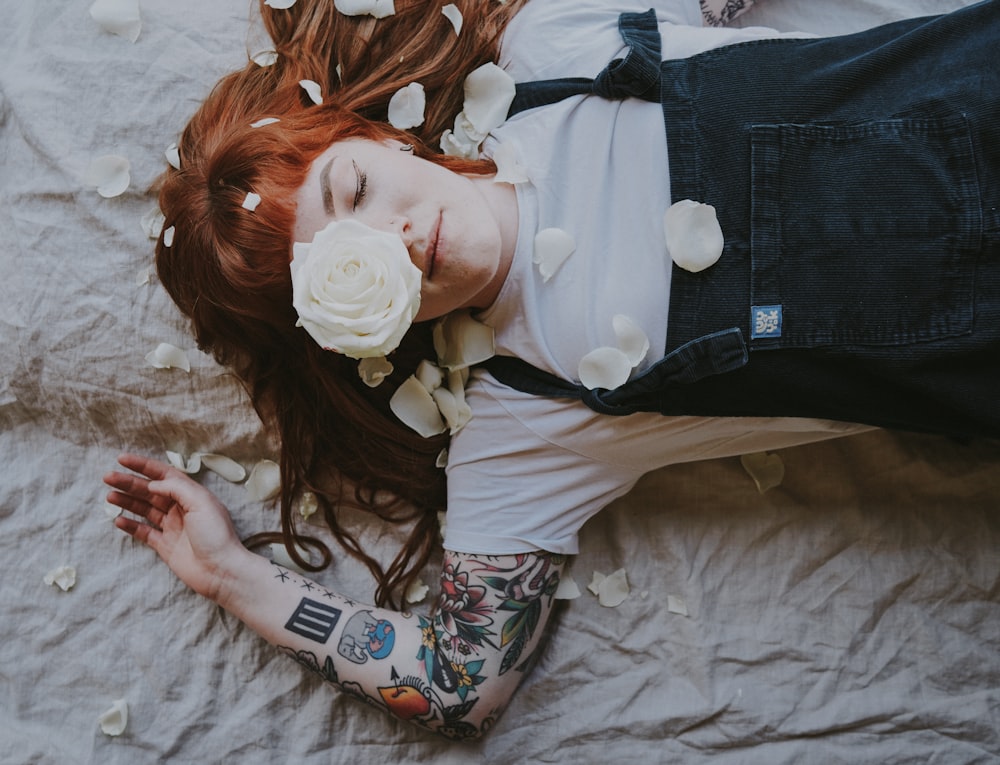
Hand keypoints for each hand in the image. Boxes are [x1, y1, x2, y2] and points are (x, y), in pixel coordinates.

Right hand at [105, 453, 251, 603]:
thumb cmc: (216, 534)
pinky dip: (131, 525)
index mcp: (191, 494)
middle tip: (107, 477)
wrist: (221, 570)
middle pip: (150, 491)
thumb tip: (154, 484)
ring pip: (145, 509)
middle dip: (129, 482)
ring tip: (109, 496)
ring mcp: (172, 527)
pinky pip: (144, 532)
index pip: (164, 475)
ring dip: (127, 501)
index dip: (143, 466)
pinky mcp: (165, 545)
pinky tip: (118, 520)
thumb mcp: (201, 503)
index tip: (122, 459)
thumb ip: (177, 489)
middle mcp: (181, 508)